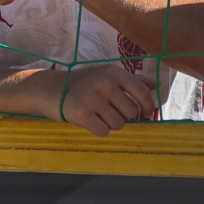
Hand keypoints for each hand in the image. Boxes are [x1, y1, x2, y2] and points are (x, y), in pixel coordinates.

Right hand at [40, 63, 159, 135]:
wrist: (48, 89)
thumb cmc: (81, 83)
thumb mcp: (105, 75)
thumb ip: (130, 81)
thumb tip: (154, 85)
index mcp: (113, 72)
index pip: (142, 92)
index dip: (148, 106)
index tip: (146, 113)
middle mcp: (105, 83)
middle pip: (131, 112)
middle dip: (122, 116)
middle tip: (108, 111)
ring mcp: (93, 98)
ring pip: (118, 124)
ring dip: (109, 123)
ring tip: (96, 114)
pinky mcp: (83, 114)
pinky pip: (104, 131)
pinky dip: (98, 130)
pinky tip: (89, 121)